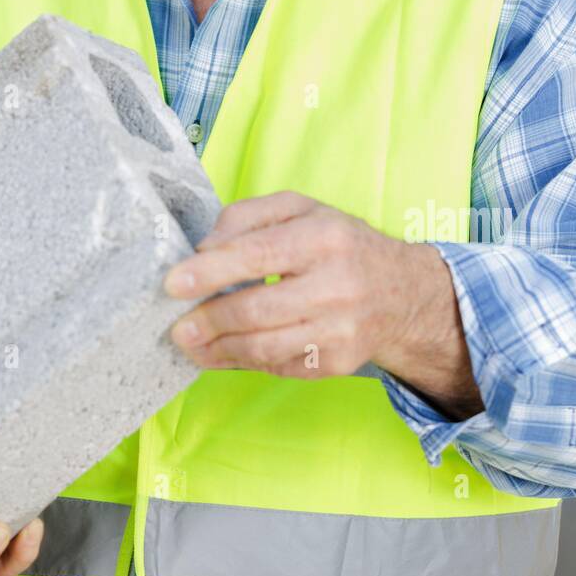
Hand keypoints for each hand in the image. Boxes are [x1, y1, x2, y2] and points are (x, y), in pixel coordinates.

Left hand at [164, 191, 399, 379]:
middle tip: (177, 326)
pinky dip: (243, 363)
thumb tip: (203, 249)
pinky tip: (222, 354)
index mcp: (324, 237)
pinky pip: (280, 366)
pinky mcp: (338, 363)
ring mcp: (340, 329)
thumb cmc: (338, 243)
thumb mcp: (300, 209)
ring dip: (219, 350)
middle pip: (258, 309)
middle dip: (209, 320)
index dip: (211, 271)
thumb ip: (247, 216)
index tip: (173, 283)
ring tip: (190, 345)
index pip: (258, 254)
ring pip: (266, 347)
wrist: (402, 293)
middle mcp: (337, 285)